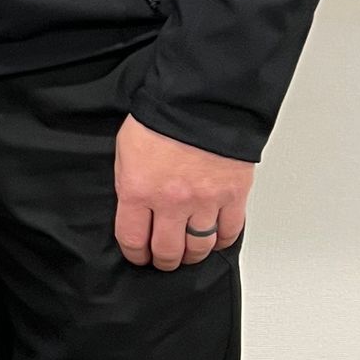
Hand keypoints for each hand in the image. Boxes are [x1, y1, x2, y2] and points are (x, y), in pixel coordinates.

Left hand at [113, 116, 253, 270]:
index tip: (138, 256)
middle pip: (168, 252)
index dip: (135, 254)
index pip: (133, 239)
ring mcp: (205, 201)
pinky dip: (222, 240)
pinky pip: (229, 232)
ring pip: (199, 248)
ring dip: (192, 255)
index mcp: (139, 191)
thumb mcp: (127, 150)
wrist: (200, 99)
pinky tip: (215, 239)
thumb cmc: (162, 117)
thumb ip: (131, 184)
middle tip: (164, 259)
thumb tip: (135, 208)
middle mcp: (171, 202)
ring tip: (188, 252)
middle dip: (164, 261)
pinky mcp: (233, 196)